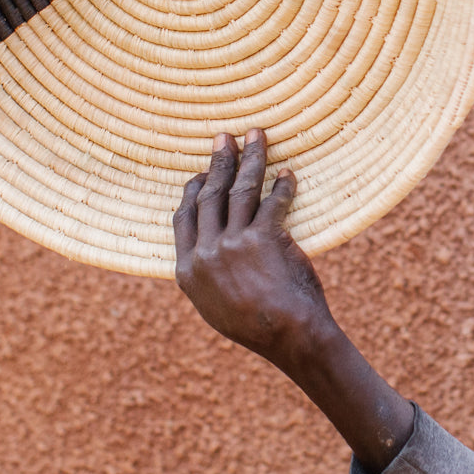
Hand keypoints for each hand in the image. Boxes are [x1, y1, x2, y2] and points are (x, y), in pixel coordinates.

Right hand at [173, 129, 334, 375]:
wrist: (289, 337)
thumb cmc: (259, 327)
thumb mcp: (218, 306)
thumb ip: (210, 276)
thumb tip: (212, 252)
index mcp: (188, 271)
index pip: (184, 217)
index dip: (193, 189)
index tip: (201, 172)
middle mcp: (206, 254)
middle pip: (209, 195)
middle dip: (219, 162)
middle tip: (224, 138)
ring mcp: (233, 244)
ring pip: (239, 190)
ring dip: (250, 159)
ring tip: (256, 136)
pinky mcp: (263, 238)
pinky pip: (273, 202)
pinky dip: (282, 186)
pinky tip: (287, 174)